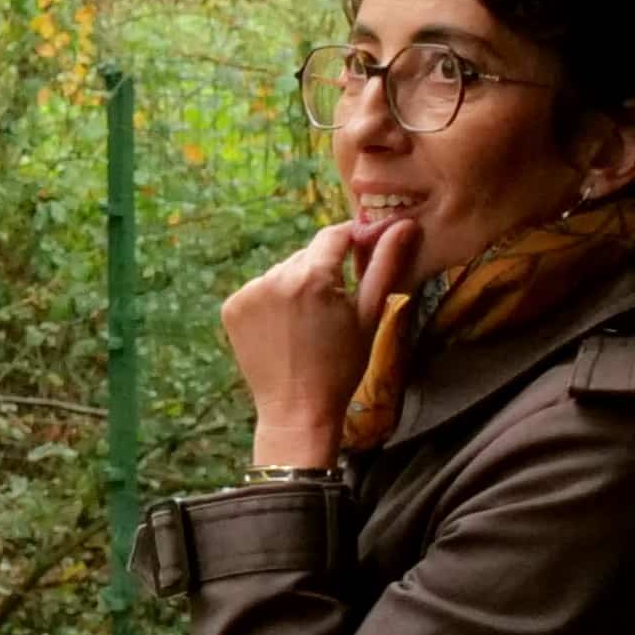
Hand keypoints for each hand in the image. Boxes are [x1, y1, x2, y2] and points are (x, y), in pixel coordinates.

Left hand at [223, 212, 421, 466]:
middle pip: (307, 254)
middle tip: (336, 303)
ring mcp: (247, 293)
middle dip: (324, 269)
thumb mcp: (369, 314)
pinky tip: (286, 327)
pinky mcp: (231, 307)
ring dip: (298, 284)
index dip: (353, 238)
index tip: (364, 248)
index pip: (334, 235)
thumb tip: (403, 224)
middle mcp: (274, 278)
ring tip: (310, 320)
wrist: (297, 409)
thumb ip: (384, 264)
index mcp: (311, 277)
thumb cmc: (341, 366)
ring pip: (283, 271)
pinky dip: (274, 299)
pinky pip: (260, 289)